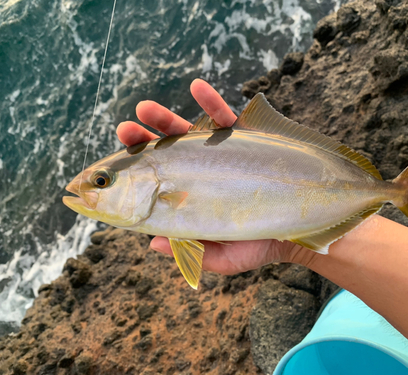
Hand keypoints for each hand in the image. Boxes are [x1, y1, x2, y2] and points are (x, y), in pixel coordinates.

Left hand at [117, 79, 313, 274]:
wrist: (299, 228)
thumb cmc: (260, 244)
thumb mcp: (225, 258)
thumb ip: (192, 251)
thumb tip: (153, 244)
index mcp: (190, 199)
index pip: (153, 185)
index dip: (131, 174)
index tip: (108, 168)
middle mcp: (201, 174)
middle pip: (165, 154)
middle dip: (143, 139)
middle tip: (126, 129)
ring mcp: (221, 156)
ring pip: (188, 132)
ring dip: (166, 118)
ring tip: (146, 108)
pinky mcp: (246, 141)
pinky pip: (226, 118)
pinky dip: (211, 101)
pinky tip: (197, 87)